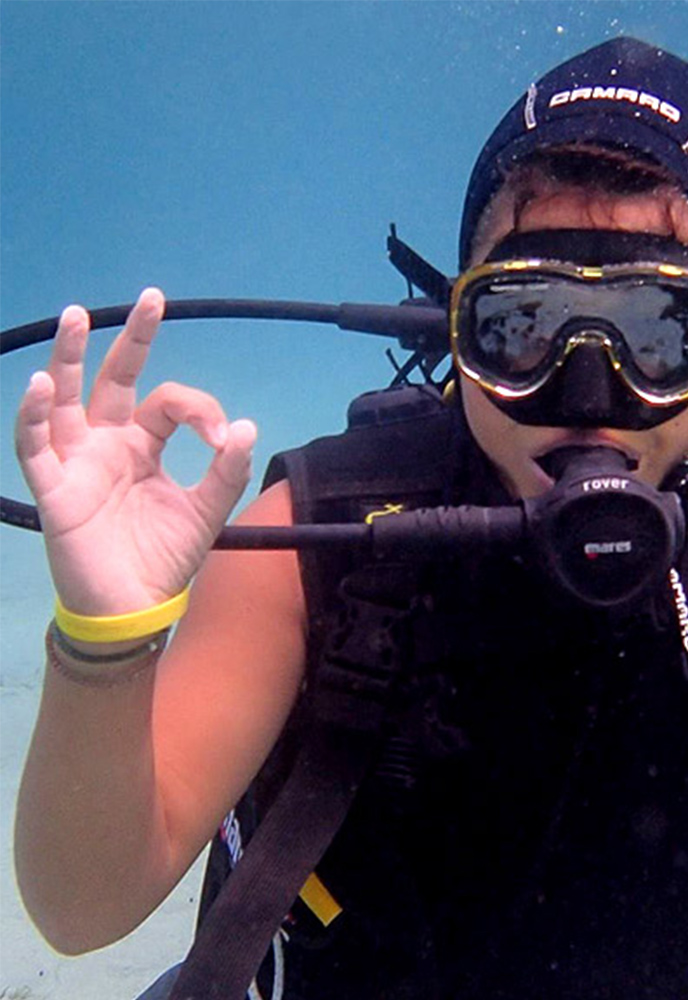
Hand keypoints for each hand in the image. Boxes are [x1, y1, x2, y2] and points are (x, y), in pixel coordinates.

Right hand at [13, 288, 255, 615]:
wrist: (134, 607)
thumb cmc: (162, 560)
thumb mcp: (205, 513)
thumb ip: (226, 474)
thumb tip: (247, 426)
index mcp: (144, 447)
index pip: (167, 404)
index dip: (200, 412)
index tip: (223, 439)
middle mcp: (108, 444)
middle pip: (113, 380)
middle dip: (130, 339)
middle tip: (151, 299)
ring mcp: (77, 462)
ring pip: (65, 399)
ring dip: (66, 357)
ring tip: (76, 315)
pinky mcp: (54, 488)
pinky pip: (35, 445)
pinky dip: (35, 415)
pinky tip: (41, 384)